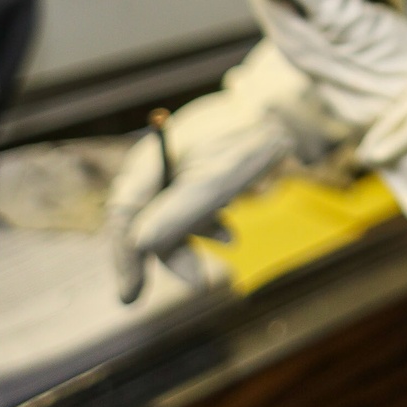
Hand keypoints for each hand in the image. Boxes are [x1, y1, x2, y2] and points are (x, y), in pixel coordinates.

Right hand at [107, 40, 344, 302]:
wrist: (282, 111)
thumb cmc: (245, 140)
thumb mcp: (214, 182)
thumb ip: (177, 214)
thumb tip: (139, 246)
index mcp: (151, 159)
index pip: (124, 213)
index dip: (124, 255)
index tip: (131, 294)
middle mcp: (157, 163)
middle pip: (146, 218)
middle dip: (169, 252)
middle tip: (195, 281)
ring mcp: (177, 167)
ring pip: (172, 215)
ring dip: (195, 238)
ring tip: (229, 245)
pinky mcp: (199, 171)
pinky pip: (192, 206)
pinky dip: (208, 224)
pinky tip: (230, 237)